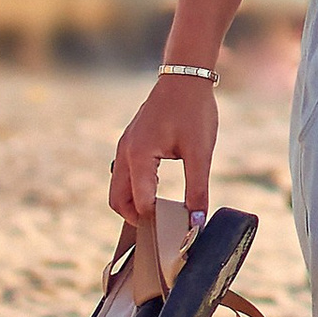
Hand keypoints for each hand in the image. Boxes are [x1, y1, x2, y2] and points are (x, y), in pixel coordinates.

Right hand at [109, 71, 218, 225]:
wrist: (185, 77)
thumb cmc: (193, 111)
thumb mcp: (200, 152)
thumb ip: (197, 189)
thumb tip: (196, 222)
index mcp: (139, 156)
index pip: (140, 202)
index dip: (155, 223)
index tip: (173, 239)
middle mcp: (125, 153)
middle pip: (118, 201)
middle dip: (136, 220)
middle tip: (160, 233)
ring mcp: (124, 148)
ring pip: (117, 189)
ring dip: (133, 206)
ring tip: (159, 218)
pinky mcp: (130, 144)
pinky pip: (123, 176)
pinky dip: (134, 191)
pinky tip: (156, 196)